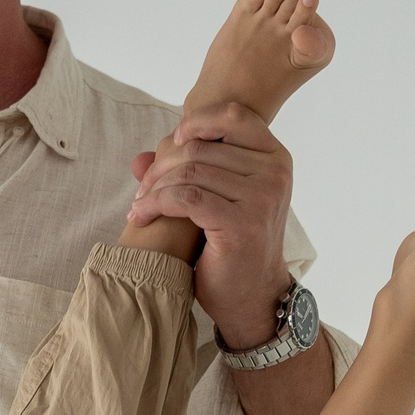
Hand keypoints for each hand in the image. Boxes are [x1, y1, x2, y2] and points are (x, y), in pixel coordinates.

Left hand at [128, 99, 295, 350]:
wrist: (252, 297)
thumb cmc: (232, 247)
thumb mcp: (218, 200)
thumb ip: (188, 172)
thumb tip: (139, 157)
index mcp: (275, 158)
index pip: (233, 116)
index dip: (196, 122)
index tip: (172, 143)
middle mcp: (274, 173)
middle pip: (202, 147)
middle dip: (163, 166)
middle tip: (142, 188)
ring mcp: (261, 197)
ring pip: (190, 171)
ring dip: (155, 188)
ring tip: (139, 206)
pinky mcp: (240, 222)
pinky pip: (185, 198)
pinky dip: (155, 204)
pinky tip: (141, 216)